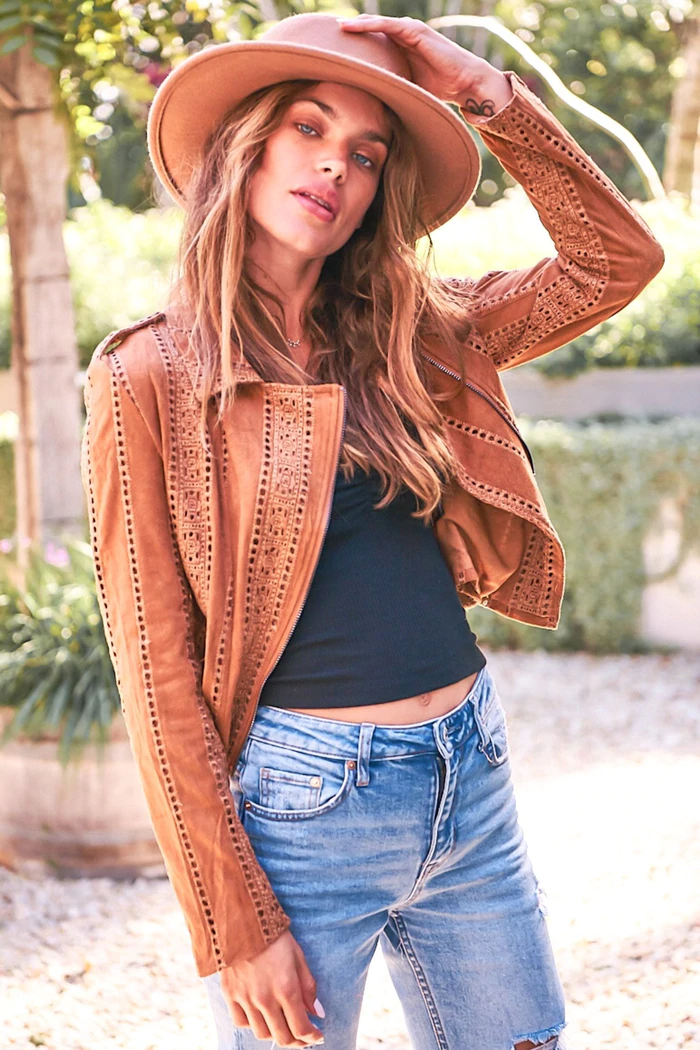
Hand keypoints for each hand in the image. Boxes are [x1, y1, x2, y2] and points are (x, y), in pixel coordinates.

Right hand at [220, 930, 324, 1046]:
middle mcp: (265, 999)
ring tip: (282, 1024)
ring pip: (262, 1033)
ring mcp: (246, 999)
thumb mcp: (298, 956)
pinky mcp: (230, 995)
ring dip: (275, 1033)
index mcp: (286, 988)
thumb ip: (308, 987)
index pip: (301, 1028)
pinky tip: (260, 1015)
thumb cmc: (273, 936)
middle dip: (296, 1042)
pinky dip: (253, 1024)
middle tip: (303, 1037)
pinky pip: (241, 1022)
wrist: (241, 920)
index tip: (317, 1036)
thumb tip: (317, 1012)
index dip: (312, 1037)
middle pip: (282, 1037)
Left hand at [338, 14, 510, 112]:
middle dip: (352, 30)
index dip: (354, 43)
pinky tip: (356, 26)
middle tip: (328, 33)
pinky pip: (390, 26)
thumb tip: (367, 108)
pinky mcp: (416, 32)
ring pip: (378, 25)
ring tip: (339, 27)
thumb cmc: (437, 89)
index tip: (333, 49)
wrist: (463, 82)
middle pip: (371, 30)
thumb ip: (389, 90)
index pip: (372, 42)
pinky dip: (373, 25)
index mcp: (399, 48)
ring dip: (358, 24)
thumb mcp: (405, 89)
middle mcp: (403, 36)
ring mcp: (409, 32)